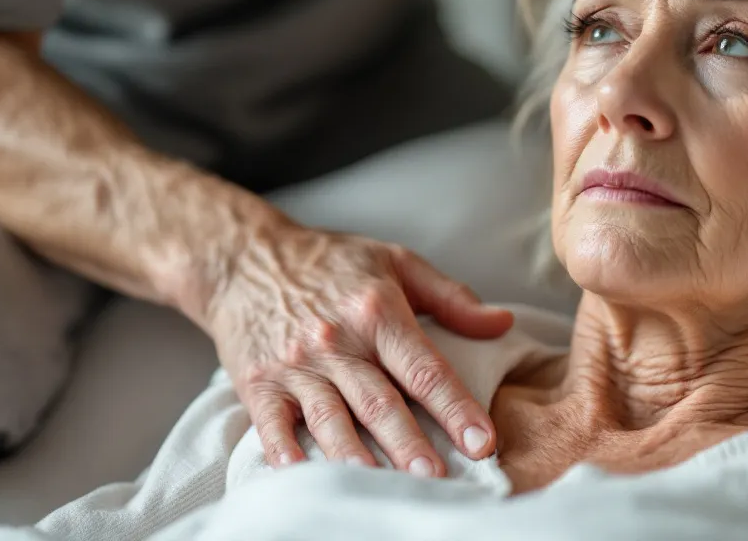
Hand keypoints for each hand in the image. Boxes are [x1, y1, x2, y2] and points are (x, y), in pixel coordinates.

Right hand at [203, 221, 513, 475]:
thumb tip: (502, 323)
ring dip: (357, 457)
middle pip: (379, 402)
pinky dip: (287, 455)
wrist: (245, 259)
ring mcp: (296, 365)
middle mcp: (337, 342)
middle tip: (437, 479)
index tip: (483, 442)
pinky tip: (304, 478)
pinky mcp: (259, 383)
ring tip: (382, 488)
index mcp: (377, 311)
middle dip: (409, 444)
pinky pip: (273, 426)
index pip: (424, 368)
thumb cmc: (329, 262)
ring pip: (331, 419)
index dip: (456, 407)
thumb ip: (452, 297)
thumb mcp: (396, 262)